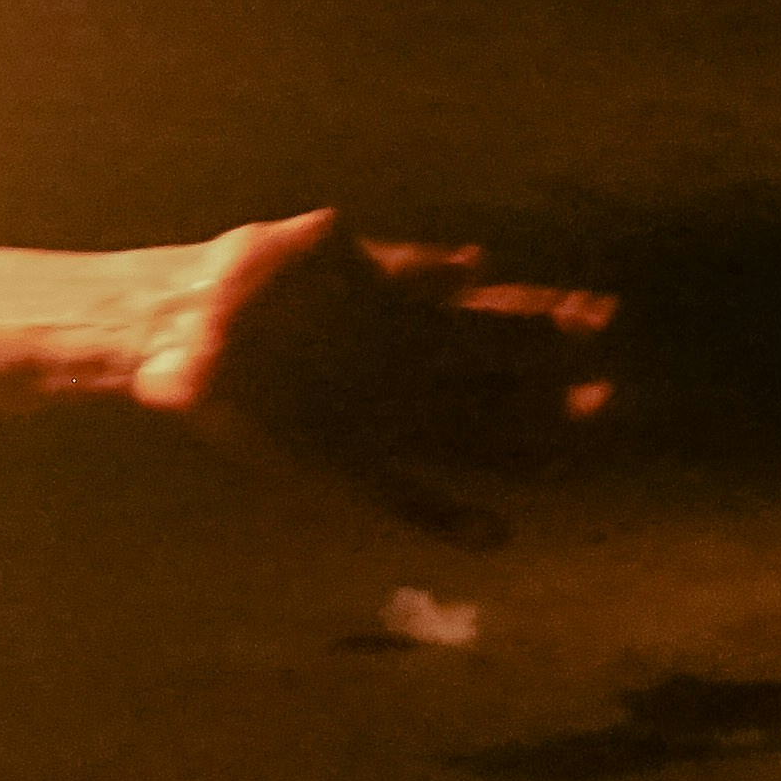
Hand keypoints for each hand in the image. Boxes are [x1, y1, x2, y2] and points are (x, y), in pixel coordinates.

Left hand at [155, 212, 611, 545]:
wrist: (170, 323)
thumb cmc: (242, 274)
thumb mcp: (318, 246)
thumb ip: (388, 259)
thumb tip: (476, 264)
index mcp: (397, 312)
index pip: (489, 313)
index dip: (541, 313)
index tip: (599, 313)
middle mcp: (400, 365)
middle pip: (494, 374)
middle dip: (549, 379)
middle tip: (610, 391)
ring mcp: (377, 414)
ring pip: (468, 430)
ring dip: (526, 438)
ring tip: (579, 445)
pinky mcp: (342, 461)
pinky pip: (405, 495)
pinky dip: (448, 515)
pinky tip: (493, 534)